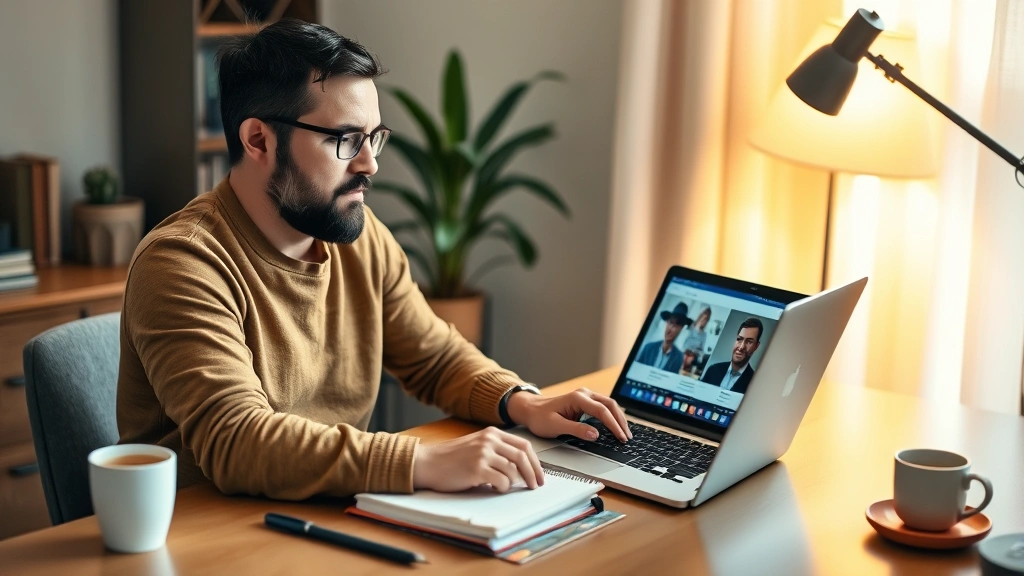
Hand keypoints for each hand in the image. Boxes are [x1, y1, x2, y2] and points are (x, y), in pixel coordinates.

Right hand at [412, 427, 543, 492]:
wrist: (428, 462)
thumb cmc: (451, 458)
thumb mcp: (477, 446)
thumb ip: (497, 451)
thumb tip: (521, 468)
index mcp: (492, 433)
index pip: (524, 445)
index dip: (535, 462)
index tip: (539, 475)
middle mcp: (489, 440)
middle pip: (522, 456)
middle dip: (533, 473)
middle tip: (535, 486)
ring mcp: (483, 453)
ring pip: (513, 470)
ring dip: (513, 483)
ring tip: (504, 487)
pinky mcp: (477, 468)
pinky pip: (501, 481)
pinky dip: (502, 488)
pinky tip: (494, 488)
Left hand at [507, 387, 631, 442]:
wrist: (530, 410)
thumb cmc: (540, 418)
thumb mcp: (555, 426)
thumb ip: (576, 429)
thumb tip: (595, 434)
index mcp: (577, 398)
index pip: (602, 411)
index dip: (613, 425)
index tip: (620, 437)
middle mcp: (584, 394)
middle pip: (610, 405)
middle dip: (620, 421)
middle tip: (626, 437)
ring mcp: (586, 397)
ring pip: (609, 405)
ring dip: (618, 418)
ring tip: (624, 434)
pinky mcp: (585, 402)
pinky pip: (603, 408)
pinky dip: (612, 417)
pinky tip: (616, 427)